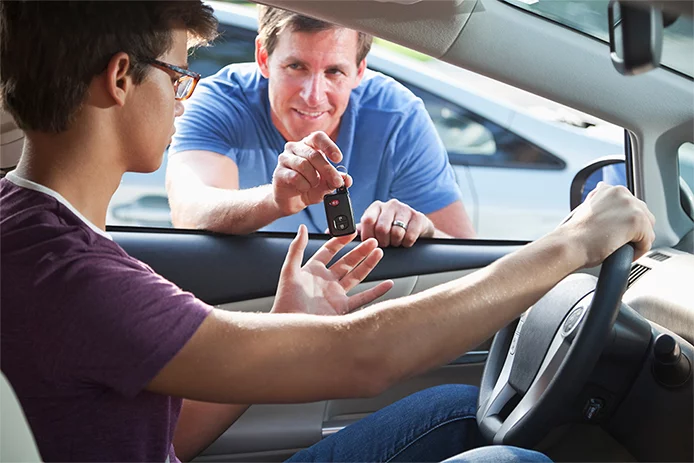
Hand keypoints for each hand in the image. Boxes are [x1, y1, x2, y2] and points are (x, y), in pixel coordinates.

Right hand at [272, 132, 352, 215]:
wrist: (291, 201)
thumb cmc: (309, 186)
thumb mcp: (327, 184)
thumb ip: (337, 180)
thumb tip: (347, 180)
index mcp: (308, 145)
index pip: (318, 137)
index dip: (329, 146)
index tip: (338, 159)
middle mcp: (295, 148)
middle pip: (313, 154)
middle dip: (327, 170)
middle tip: (336, 182)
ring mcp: (284, 159)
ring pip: (304, 165)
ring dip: (314, 179)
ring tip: (314, 185)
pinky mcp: (278, 173)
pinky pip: (295, 177)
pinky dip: (304, 185)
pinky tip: (304, 188)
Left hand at [272, 225, 393, 315]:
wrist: (291, 327)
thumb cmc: (286, 302)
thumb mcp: (289, 271)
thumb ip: (296, 248)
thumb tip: (302, 228)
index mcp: (313, 271)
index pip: (329, 251)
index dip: (340, 240)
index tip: (352, 232)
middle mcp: (326, 281)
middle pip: (347, 262)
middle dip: (360, 251)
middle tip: (372, 241)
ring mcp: (335, 295)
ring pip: (356, 276)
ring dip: (368, 264)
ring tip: (379, 252)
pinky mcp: (342, 309)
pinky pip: (364, 298)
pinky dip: (377, 291)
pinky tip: (387, 284)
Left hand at [358, 199, 435, 247]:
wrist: (416, 228)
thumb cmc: (390, 229)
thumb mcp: (373, 229)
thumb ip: (358, 230)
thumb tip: (338, 233)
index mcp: (376, 207)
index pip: (368, 220)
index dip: (369, 236)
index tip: (371, 243)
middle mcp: (390, 204)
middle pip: (382, 228)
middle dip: (383, 242)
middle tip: (386, 244)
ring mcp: (405, 209)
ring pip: (396, 233)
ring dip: (395, 243)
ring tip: (396, 241)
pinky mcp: (418, 216)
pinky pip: (410, 236)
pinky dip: (407, 243)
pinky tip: (406, 240)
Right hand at [558, 183, 655, 267]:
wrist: (569, 244)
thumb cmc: (574, 234)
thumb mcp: (587, 208)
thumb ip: (601, 200)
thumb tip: (603, 189)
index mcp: (611, 189)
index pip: (632, 207)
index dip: (625, 224)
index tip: (615, 233)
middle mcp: (622, 193)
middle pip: (644, 216)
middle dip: (635, 231)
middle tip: (618, 242)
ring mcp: (631, 205)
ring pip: (647, 229)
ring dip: (637, 241)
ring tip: (620, 248)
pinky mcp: (637, 221)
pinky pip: (647, 242)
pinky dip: (637, 251)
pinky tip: (621, 253)